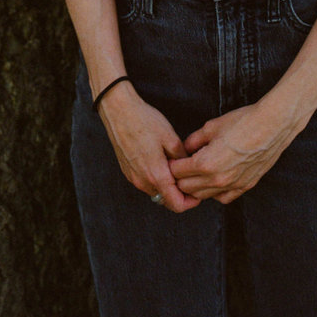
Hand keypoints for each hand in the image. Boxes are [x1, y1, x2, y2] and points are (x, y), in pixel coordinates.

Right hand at [97, 84, 200, 213]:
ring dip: (167, 186)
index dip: (190, 202)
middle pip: (166, 200)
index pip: (176, 205)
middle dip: (180, 194)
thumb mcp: (170, 137)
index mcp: (156, 175)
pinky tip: (161, 161)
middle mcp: (143, 181)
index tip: (198, 192)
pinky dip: (156, 179)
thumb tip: (190, 168)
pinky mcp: (127, 171)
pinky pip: (145, 182)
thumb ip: (182, 158)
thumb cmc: (145, 121)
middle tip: (190, 177)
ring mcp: (133, 177)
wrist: (119, 111)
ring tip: (176, 167)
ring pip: (156, 191)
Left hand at [170, 103, 295, 204]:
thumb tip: (185, 148)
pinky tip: (215, 179)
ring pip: (203, 196)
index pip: (177, 173)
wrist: (271, 126)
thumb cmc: (242, 122)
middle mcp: (217, 180)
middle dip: (180, 178)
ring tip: (197, 172)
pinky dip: (215, 192)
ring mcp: (232, 186)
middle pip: (187, 188)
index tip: (172, 160)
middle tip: (181, 167)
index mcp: (205, 164)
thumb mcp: (212, 126)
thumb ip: (194, 140)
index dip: (172, 165)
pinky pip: (223, 198)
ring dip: (196, 186)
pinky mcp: (244, 187)